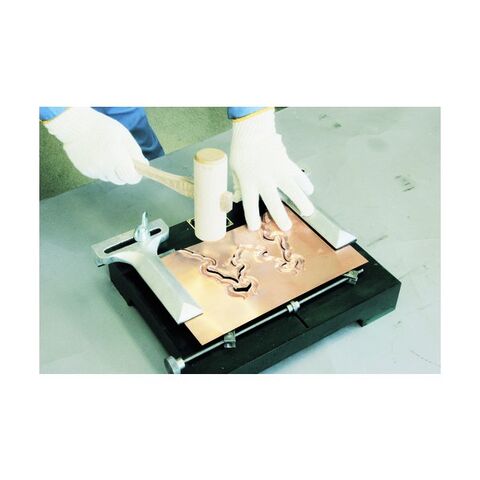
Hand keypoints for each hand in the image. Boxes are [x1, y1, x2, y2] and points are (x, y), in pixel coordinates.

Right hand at [44, 107, 147, 184]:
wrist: (76, 125)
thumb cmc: (102, 128)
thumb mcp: (125, 136)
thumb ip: (136, 153)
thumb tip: (144, 166)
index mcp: (117, 157)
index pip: (131, 178)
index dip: (136, 175)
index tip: (137, 171)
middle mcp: (105, 167)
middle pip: (121, 180)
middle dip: (124, 173)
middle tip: (122, 159)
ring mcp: (94, 170)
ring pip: (110, 179)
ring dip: (113, 171)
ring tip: (108, 155)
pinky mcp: (85, 171)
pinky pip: (100, 176)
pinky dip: (102, 170)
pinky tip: (98, 157)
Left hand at [229, 108, 313, 230]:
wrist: (253, 130)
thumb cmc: (241, 150)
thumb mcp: (235, 169)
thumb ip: (238, 186)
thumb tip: (237, 200)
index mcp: (248, 181)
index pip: (250, 204)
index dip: (252, 217)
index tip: (255, 228)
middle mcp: (263, 179)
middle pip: (273, 201)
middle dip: (280, 216)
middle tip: (286, 228)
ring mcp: (277, 171)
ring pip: (291, 189)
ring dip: (301, 201)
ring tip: (308, 212)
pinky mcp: (286, 163)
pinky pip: (297, 174)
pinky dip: (304, 182)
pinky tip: (309, 190)